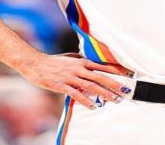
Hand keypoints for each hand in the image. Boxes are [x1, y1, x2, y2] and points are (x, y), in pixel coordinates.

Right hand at [17, 52, 133, 108]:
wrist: (36, 64)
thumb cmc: (54, 61)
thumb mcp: (70, 57)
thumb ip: (82, 61)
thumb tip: (93, 65)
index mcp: (82, 61)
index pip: (103, 66)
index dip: (116, 70)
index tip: (128, 74)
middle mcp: (79, 68)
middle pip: (100, 77)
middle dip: (114, 84)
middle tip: (125, 91)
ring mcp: (71, 77)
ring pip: (92, 86)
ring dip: (104, 93)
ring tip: (115, 100)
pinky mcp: (62, 85)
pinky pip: (77, 94)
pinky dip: (87, 100)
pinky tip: (94, 106)